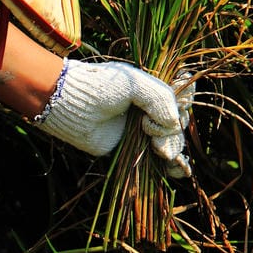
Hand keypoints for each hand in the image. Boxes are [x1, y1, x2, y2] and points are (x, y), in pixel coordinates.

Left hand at [32, 58, 191, 176]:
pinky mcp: (132, 149)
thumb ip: (160, 98)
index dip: (182, 108)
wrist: (70, 104)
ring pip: (172, 144)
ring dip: (171, 149)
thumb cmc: (100, 87)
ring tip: (158, 149)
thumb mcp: (135, 84)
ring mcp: (142, 131)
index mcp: (153, 91)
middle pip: (177, 126)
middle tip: (149, 131)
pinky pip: (159, 160)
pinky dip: (173, 166)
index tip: (174, 111)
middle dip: (171, 133)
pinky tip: (178, 169)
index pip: (182, 101)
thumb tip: (175, 124)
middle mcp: (150, 111)